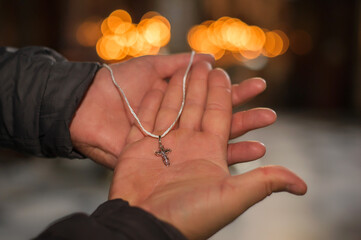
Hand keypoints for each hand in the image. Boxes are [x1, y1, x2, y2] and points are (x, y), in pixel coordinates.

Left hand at [70, 52, 274, 167]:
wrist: (86, 106)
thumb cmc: (117, 85)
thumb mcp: (150, 68)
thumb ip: (178, 65)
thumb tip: (207, 57)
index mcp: (179, 104)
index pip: (214, 99)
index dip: (235, 93)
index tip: (258, 86)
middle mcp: (180, 126)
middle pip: (218, 123)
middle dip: (244, 118)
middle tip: (270, 115)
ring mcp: (173, 146)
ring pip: (209, 145)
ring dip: (237, 143)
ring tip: (262, 144)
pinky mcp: (163, 161)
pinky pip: (195, 164)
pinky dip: (215, 161)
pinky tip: (238, 158)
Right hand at [109, 62, 306, 239]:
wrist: (146, 226)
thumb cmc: (190, 216)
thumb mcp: (232, 197)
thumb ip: (265, 182)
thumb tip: (303, 186)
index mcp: (208, 152)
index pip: (219, 114)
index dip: (222, 92)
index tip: (222, 71)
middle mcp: (186, 146)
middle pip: (195, 107)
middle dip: (200, 84)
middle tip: (203, 62)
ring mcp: (160, 146)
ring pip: (171, 109)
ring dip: (176, 88)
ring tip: (182, 68)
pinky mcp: (136, 149)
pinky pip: (144, 120)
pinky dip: (149, 103)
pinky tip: (156, 87)